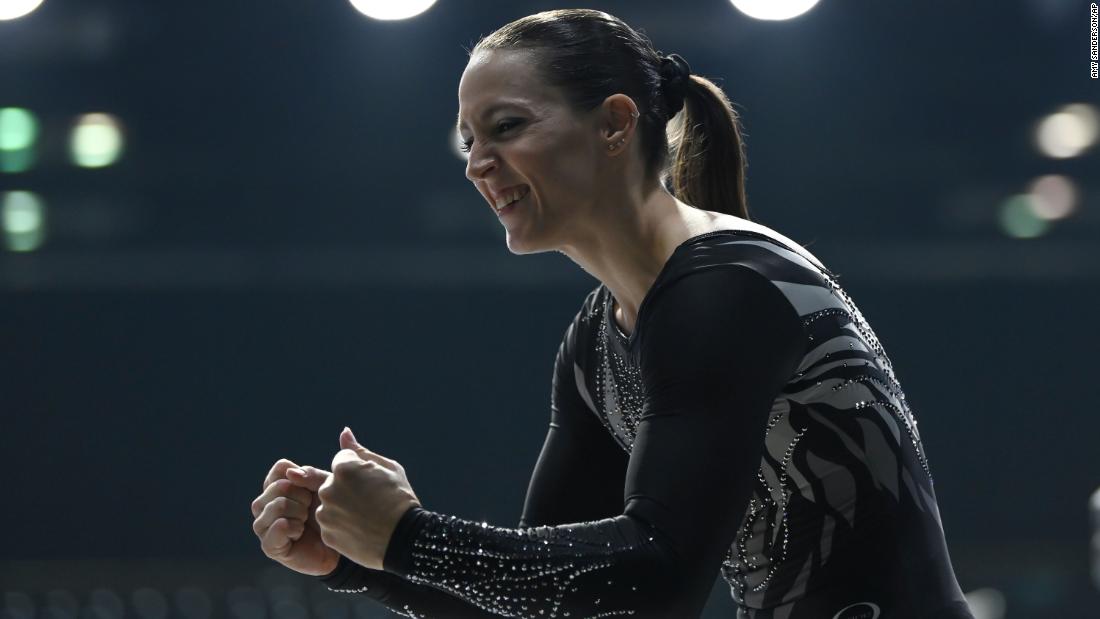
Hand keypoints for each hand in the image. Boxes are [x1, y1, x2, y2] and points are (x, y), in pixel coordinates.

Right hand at [251, 458, 339, 575]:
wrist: (338, 544)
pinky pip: (277, 528)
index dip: (302, 478)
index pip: (280, 469)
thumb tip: (291, 473)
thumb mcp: (326, 487)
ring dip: (299, 512)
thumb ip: (311, 475)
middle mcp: (263, 504)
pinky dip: (294, 527)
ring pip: (278, 505)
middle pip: (280, 486)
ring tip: (304, 522)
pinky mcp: (268, 545)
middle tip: (309, 510)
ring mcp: (263, 525)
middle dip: (303, 496)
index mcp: (274, 487)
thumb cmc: (330, 513)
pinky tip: (300, 532)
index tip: (311, 491)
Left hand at [287, 427, 420, 570]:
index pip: (343, 460)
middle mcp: (329, 489)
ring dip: (343, 506)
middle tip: (371, 500)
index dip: (361, 469)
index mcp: (344, 468)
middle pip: (333, 482)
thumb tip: (344, 432)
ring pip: (330, 503)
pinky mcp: (326, 534)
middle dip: (348, 487)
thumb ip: (361, 450)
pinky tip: (361, 529)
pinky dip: (342, 525)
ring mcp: (325, 513)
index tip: (374, 482)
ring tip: (367, 516)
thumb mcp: (388, 468)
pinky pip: (331, 524)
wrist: (405, 539)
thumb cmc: (400, 499)